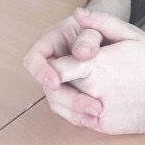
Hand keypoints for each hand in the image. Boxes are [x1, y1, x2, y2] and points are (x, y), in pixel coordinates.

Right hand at [24, 0, 132, 119]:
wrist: (111, 35)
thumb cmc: (100, 27)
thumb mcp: (97, 26)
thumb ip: (89, 35)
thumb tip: (80, 52)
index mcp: (51, 41)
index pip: (34, 57)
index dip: (41, 71)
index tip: (56, 82)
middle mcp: (52, 62)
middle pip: (46, 84)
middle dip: (66, 97)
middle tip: (89, 105)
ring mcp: (60, 78)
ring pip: (57, 99)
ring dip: (74, 110)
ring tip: (96, 114)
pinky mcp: (71, 90)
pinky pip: (68, 107)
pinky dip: (79, 114)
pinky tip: (93, 118)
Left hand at [45, 9, 144, 133]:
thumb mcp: (132, 34)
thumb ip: (102, 22)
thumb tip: (78, 13)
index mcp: (97, 65)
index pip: (58, 69)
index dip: (52, 67)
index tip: (56, 64)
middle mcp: (95, 90)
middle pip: (59, 89)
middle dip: (57, 82)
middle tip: (65, 76)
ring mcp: (100, 111)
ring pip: (67, 108)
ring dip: (65, 99)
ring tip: (75, 89)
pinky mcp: (107, 127)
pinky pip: (82, 121)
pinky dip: (79, 113)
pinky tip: (89, 102)